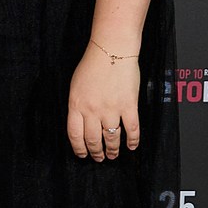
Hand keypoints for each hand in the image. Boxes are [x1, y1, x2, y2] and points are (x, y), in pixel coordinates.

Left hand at [66, 46, 142, 161]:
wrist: (112, 50)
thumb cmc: (92, 64)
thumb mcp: (76, 86)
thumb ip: (78, 105)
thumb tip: (81, 122)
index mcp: (76, 105)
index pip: (75, 135)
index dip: (79, 148)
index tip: (82, 155)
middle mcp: (92, 110)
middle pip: (93, 139)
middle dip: (96, 152)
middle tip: (99, 158)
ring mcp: (111, 109)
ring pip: (111, 138)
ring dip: (112, 150)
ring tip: (113, 155)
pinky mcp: (129, 106)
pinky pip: (132, 129)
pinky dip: (133, 140)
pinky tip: (132, 146)